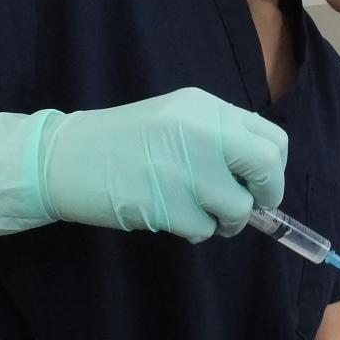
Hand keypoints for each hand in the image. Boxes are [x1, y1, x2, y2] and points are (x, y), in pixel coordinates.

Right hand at [0, 87, 287, 240]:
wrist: (65, 158)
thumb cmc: (123, 143)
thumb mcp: (175, 120)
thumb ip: (218, 139)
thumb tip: (262, 177)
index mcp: (205, 108)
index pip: (271, 139)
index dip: (274, 168)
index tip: (262, 184)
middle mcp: (201, 132)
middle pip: (266, 169)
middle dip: (265, 195)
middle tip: (250, 206)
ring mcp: (185, 169)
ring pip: (239, 208)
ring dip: (226, 220)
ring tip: (198, 211)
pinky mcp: (168, 205)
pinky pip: (206, 229)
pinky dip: (196, 231)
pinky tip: (172, 217)